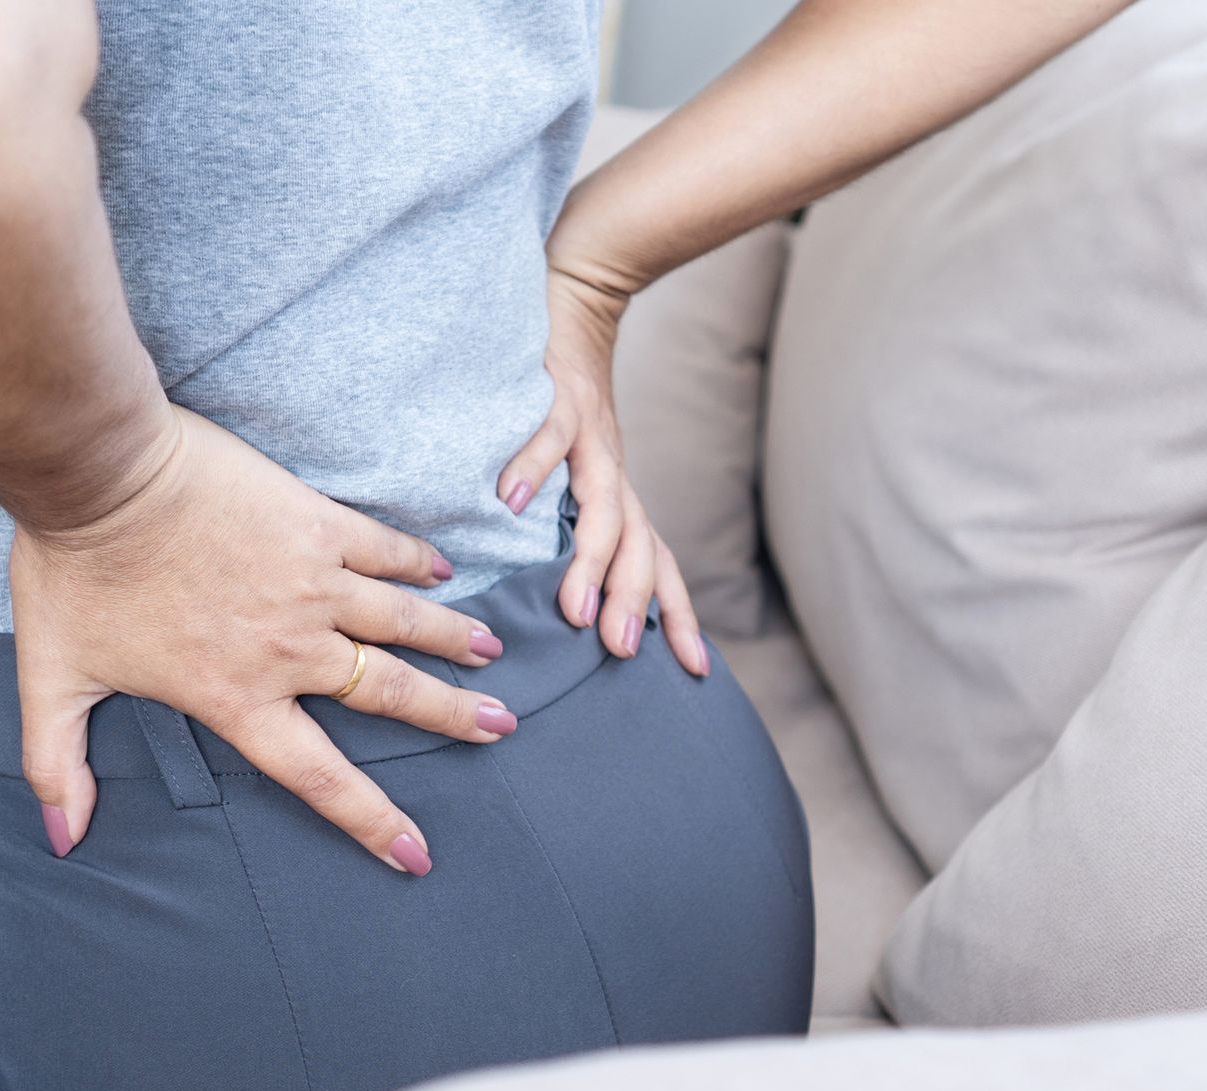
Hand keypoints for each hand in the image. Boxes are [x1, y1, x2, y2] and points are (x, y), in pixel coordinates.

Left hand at [13, 405, 515, 874]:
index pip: (319, 776)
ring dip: (451, 639)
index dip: (370, 820)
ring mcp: (312, 582)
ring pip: (404, 620)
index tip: (415, 855)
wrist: (101, 472)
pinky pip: (384, 548)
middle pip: (389, 694)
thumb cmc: (73, 571)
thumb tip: (58, 839)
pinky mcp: (316, 522)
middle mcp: (290, 648)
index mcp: (237, 695)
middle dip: (452, 717)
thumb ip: (56, 763)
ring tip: (491, 653)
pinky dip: (418, 560)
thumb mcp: (52, 677)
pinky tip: (444, 568)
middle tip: (500, 726)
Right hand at [495, 267, 708, 676]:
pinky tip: (509, 501)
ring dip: (592, 560)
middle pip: (637, 546)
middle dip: (633, 602)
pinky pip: (547, 437)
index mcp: (621, 496)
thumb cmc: (564, 403)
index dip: (680, 616)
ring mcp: (591, 437)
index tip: (697, 672)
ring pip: (603, 506)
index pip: (659, 565)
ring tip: (576, 611)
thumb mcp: (577, 471)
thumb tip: (564, 599)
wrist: (572, 301)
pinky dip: (531, 467)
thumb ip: (572, 525)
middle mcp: (615, 472)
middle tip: (620, 653)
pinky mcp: (560, 397)